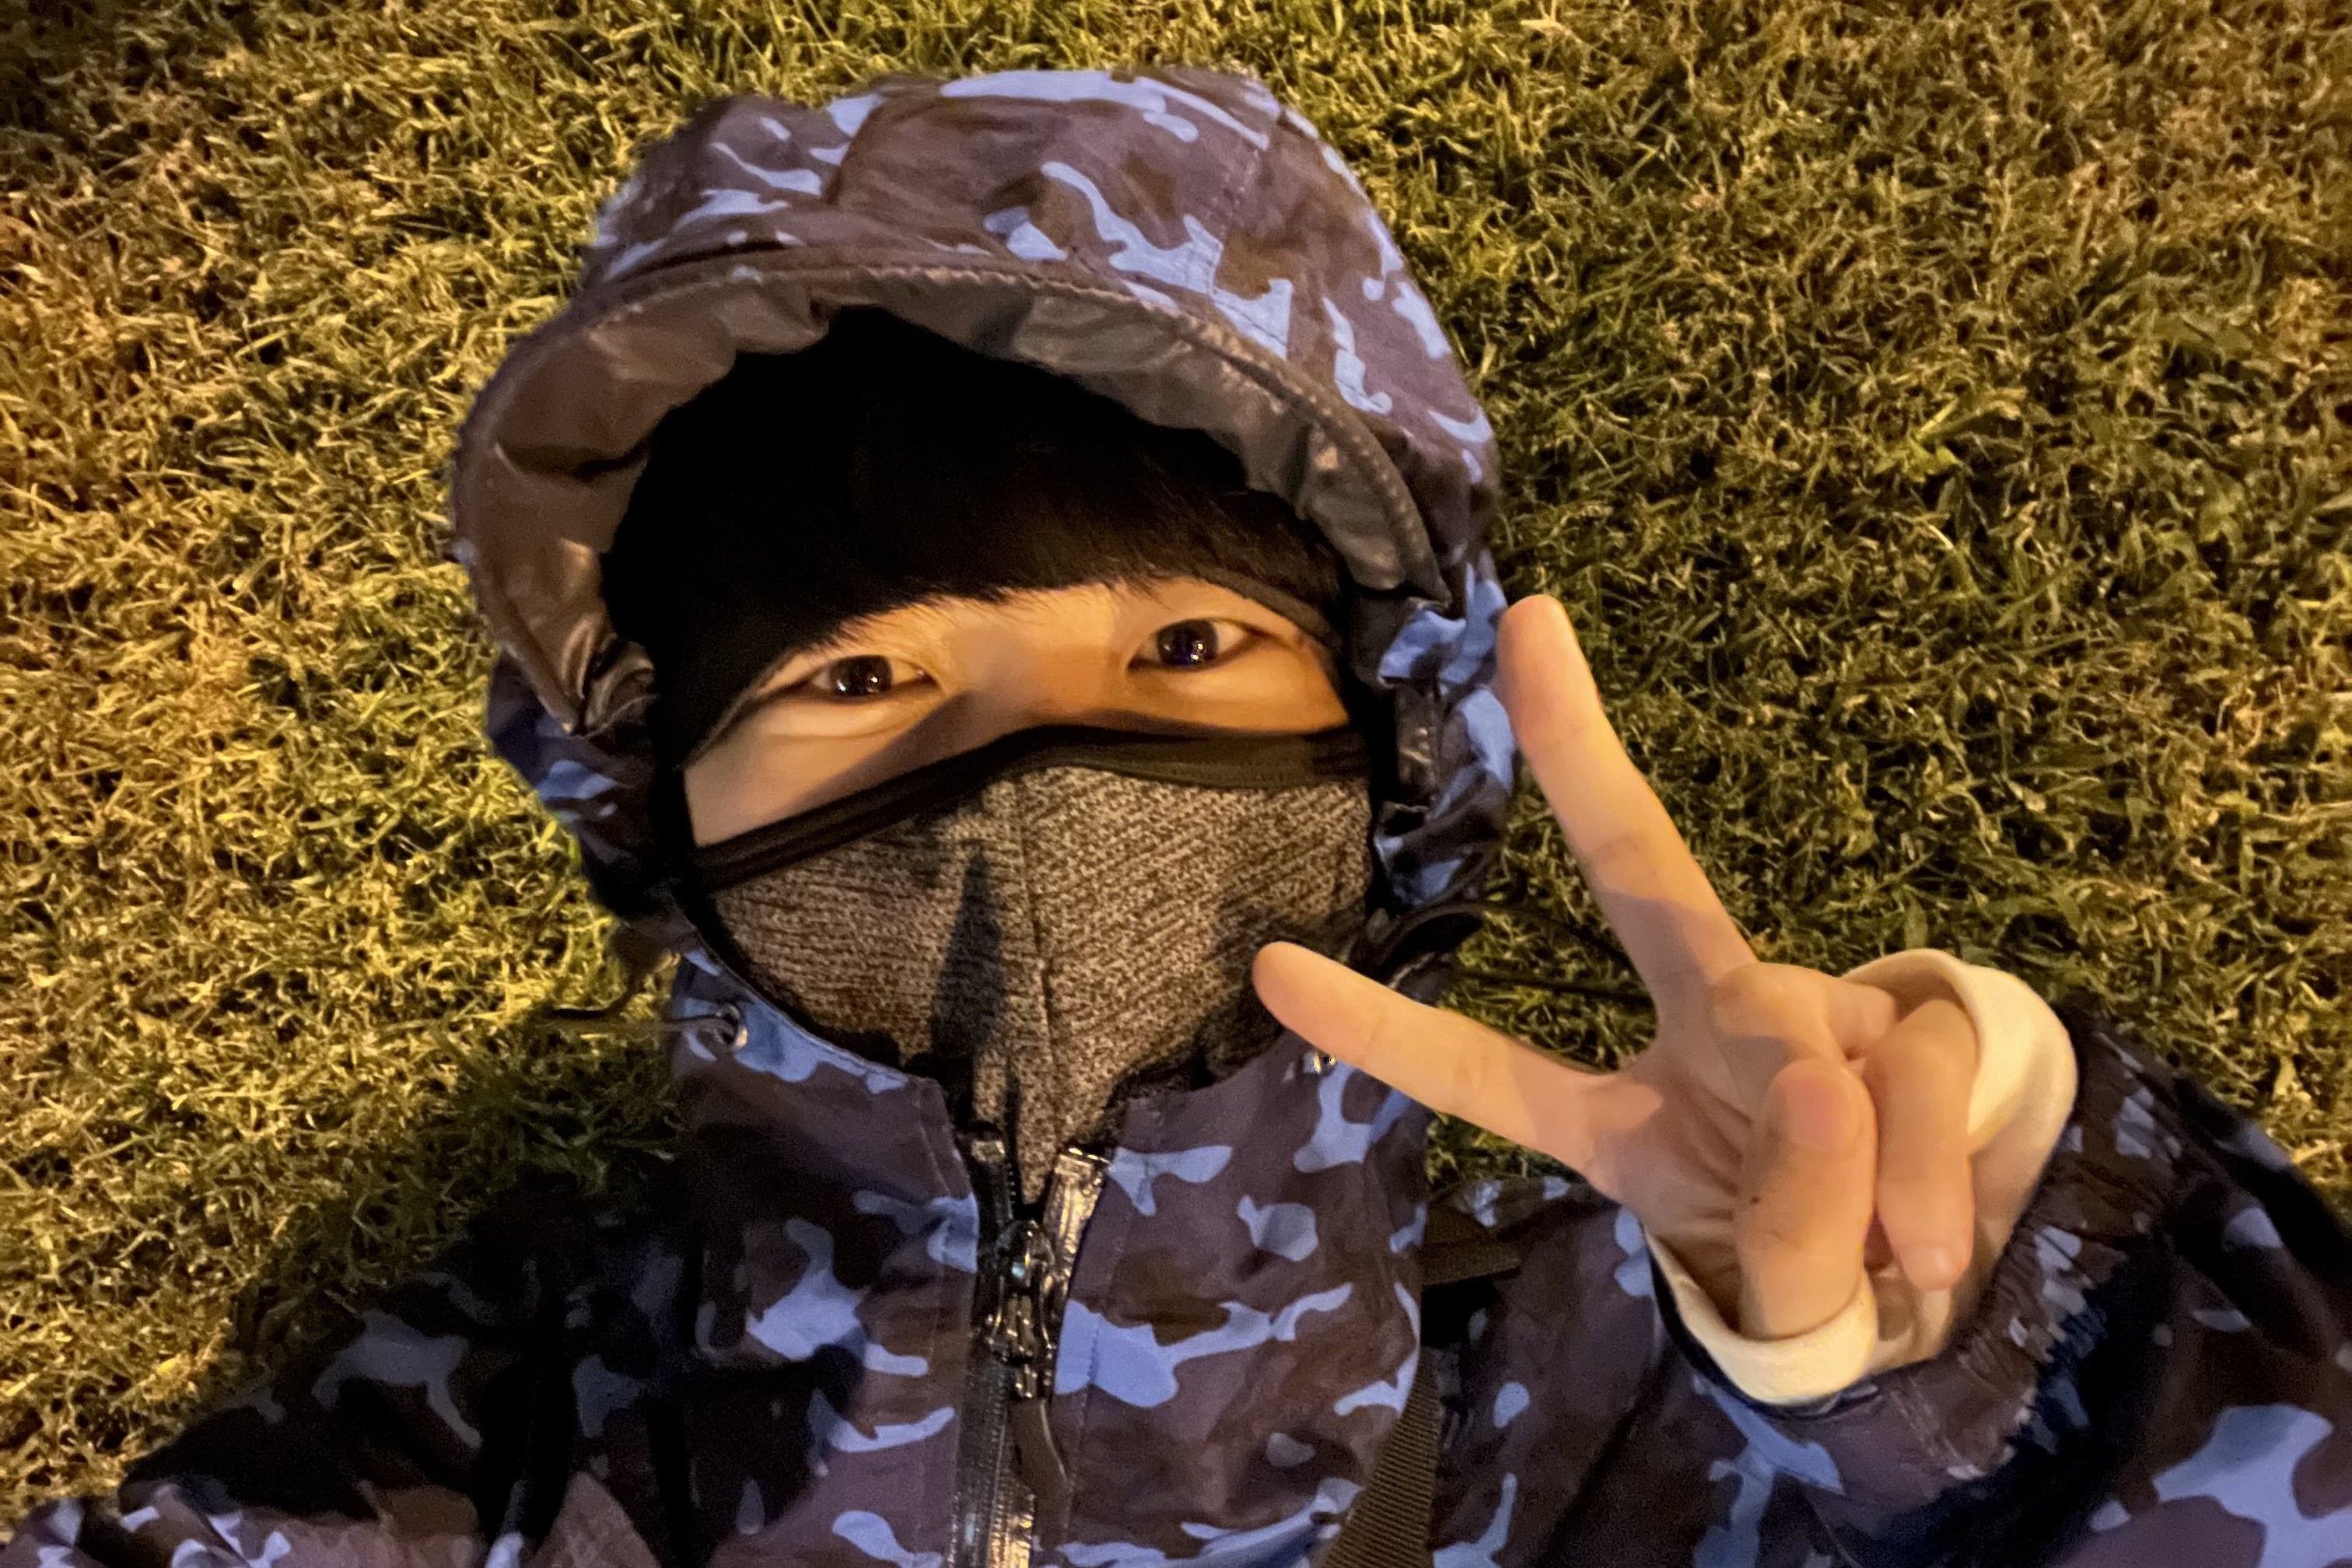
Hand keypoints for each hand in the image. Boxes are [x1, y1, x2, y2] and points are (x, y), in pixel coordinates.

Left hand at [1253, 596, 1978, 1338]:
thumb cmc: (1834, 1289)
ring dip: (1859, 1174)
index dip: (1385, 1032)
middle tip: (1527, 622)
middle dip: (1581, 751)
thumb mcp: (1785, 1301)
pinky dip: (1931, 1171)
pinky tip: (1938, 1247)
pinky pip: (1919, 1078)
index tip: (1268, 968)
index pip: (1492, 1076)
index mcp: (1630, 1120)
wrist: (1974, 1295)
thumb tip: (1822, 1087)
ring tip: (1902, 1263)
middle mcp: (1714, 1029)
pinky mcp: (1927, 1018)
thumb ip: (1783, 1234)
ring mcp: (1820, 1012)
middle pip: (1644, 872)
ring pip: (1810, 1051)